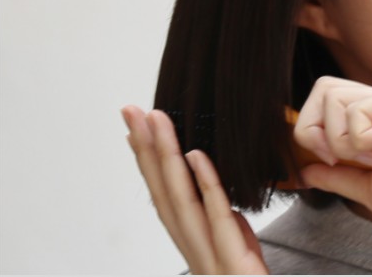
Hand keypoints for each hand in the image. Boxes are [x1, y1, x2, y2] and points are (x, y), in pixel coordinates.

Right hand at [121, 106, 268, 274]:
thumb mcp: (239, 248)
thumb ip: (226, 224)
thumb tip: (217, 197)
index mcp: (192, 243)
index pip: (164, 195)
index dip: (147, 162)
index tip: (135, 128)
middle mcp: (192, 247)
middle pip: (162, 191)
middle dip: (146, 149)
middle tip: (132, 110)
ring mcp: (207, 255)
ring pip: (180, 198)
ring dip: (165, 157)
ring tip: (157, 120)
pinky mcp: (231, 262)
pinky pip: (217, 216)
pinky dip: (205, 184)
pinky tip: (196, 155)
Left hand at [293, 77, 371, 255]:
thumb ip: (341, 175)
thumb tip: (307, 169)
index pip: (331, 102)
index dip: (315, 131)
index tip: (331, 162)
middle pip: (326, 90)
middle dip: (317, 130)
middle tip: (343, 159)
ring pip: (336, 96)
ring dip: (342, 139)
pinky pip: (361, 108)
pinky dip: (361, 138)